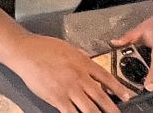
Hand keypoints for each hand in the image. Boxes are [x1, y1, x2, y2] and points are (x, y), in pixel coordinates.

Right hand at [11, 34, 132, 112]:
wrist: (25, 52)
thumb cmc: (43, 47)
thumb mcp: (67, 46)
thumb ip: (80, 55)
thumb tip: (88, 59)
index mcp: (83, 62)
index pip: (106, 78)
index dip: (118, 88)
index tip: (127, 96)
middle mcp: (79, 77)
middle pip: (102, 97)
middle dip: (113, 109)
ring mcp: (69, 89)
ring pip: (90, 109)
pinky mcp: (57, 99)